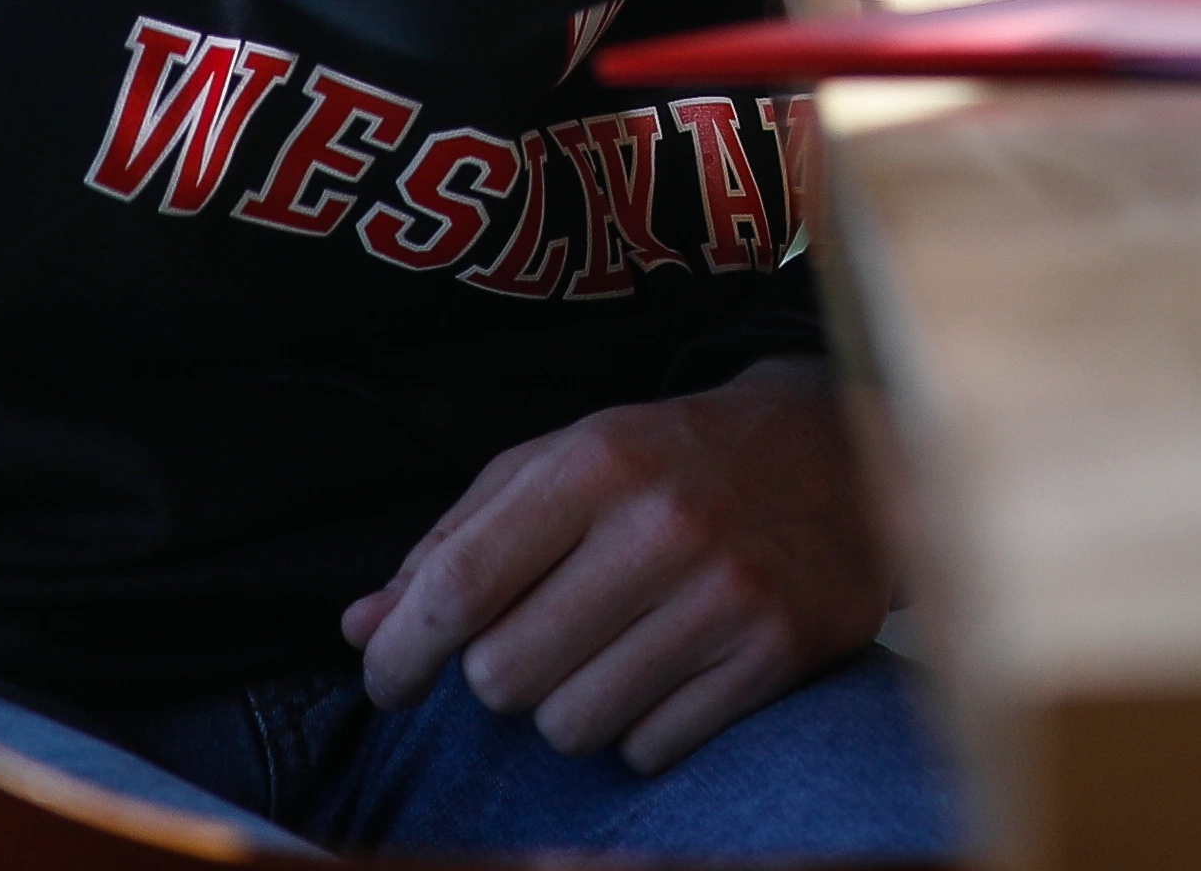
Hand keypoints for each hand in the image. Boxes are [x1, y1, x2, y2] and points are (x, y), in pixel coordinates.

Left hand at [339, 354, 889, 771]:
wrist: (839, 450)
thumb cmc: (671, 460)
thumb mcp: (561, 464)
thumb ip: (456, 541)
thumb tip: (361, 628)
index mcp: (596, 463)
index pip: (459, 587)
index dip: (400, 653)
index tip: (385, 680)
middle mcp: (662, 526)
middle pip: (506, 676)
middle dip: (500, 677)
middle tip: (535, 643)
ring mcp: (726, 594)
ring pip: (574, 725)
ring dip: (571, 707)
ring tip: (611, 651)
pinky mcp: (776, 653)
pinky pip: (650, 749)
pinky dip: (641, 729)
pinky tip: (669, 669)